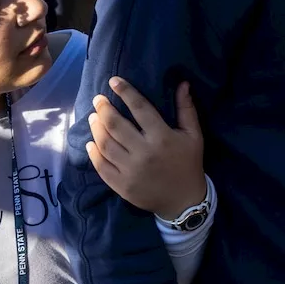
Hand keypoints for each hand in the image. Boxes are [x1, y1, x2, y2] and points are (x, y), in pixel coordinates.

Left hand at [86, 77, 205, 219]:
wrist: (184, 201)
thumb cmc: (188, 164)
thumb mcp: (194, 135)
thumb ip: (186, 109)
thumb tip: (182, 83)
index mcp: (162, 137)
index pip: (140, 108)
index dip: (125, 92)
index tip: (113, 81)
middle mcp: (144, 152)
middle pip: (116, 125)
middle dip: (104, 109)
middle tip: (98, 99)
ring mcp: (130, 171)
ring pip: (105, 144)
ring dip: (96, 128)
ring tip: (92, 117)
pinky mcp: (121, 185)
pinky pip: (102, 166)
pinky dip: (93, 153)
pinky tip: (90, 142)